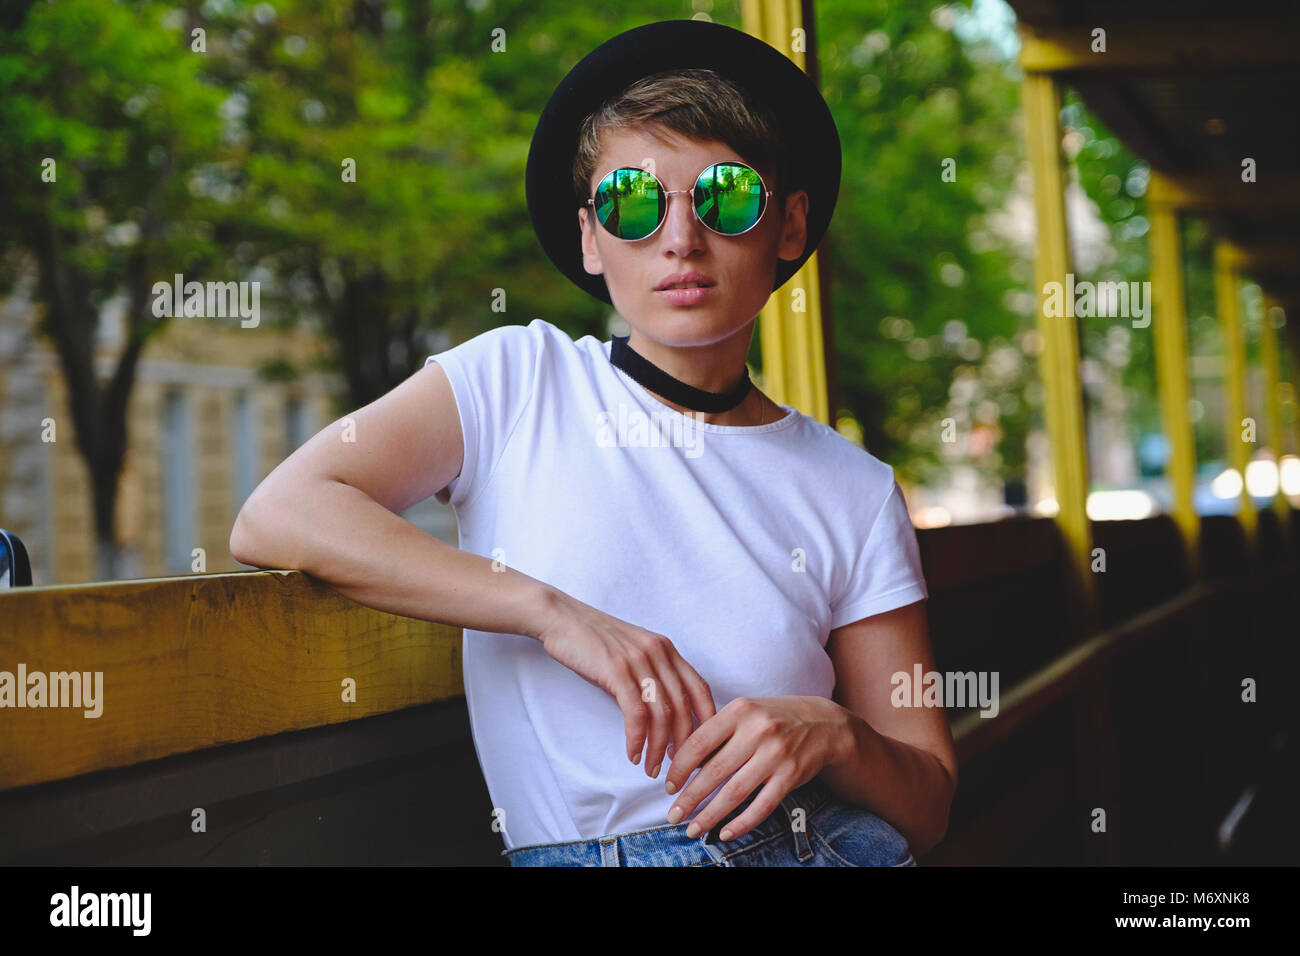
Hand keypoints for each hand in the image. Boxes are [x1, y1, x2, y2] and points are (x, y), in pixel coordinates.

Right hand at [535, 590, 716, 777]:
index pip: (700, 689)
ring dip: (659, 748)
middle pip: (684, 707)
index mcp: (666, 649)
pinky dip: (637, 739)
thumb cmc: (593, 641)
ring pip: (662, 714)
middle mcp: (658, 653)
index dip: (706, 722)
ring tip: (653, 769)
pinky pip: (636, 713)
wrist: (562, 618)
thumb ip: (649, 680)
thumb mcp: (631, 655)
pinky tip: (633, 754)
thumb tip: (659, 718)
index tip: (701, 747)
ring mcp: (639, 661)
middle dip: (683, 745)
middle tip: (677, 768)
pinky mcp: (617, 671)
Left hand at [663, 695, 851, 840]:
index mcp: (739, 711)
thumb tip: (677, 758)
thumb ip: (715, 732)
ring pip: (735, 792)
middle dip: (690, 798)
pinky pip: (762, 806)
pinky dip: (742, 823)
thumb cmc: (773, 718)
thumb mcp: (744, 713)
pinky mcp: (791, 775)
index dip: (680, 768)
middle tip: (673, 815)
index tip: (669, 786)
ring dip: (710, 815)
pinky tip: (726, 833)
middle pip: (714, 771)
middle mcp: (757, 731)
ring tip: (693, 829)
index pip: (700, 742)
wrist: (824, 724)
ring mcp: (776, 754)